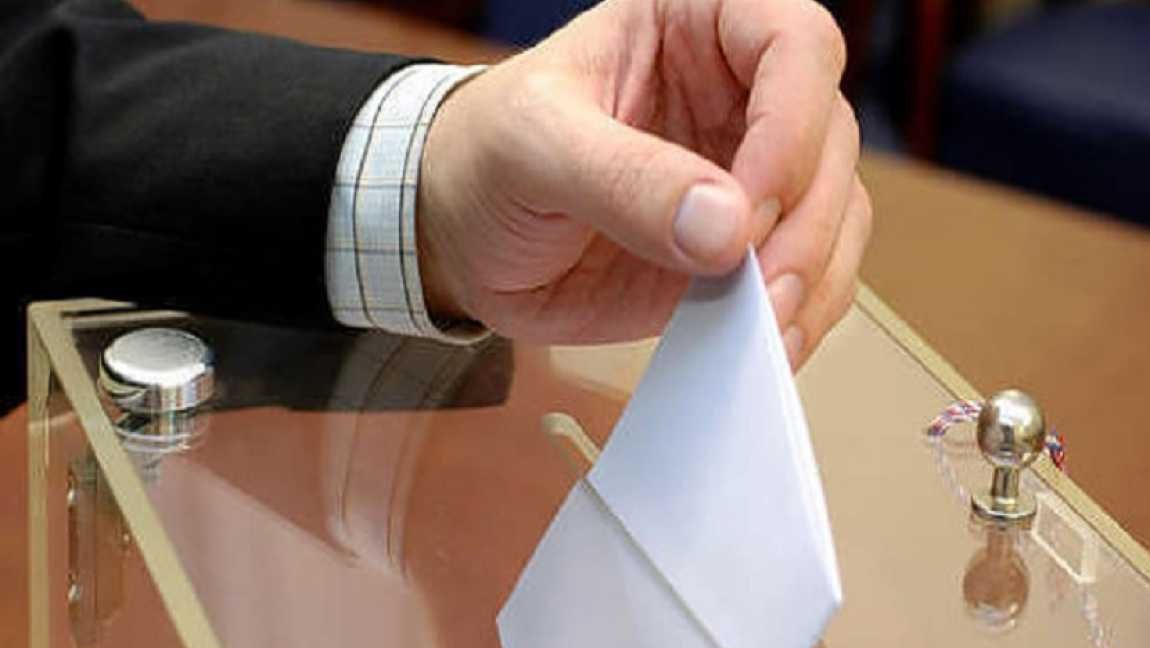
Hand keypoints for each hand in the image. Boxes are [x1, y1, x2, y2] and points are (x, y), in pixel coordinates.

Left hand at [418, 0, 871, 368]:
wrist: (460, 236)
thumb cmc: (484, 156)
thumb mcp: (532, 146)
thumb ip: (621, 178)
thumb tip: (724, 227)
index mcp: (693, 27)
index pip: (793, 42)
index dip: (792, 121)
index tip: (751, 199)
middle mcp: (738, 96)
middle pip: (830, 138)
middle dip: (806, 220)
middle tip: (759, 283)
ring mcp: (745, 178)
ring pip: (836, 212)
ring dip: (814, 275)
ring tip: (766, 329)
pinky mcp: (738, 251)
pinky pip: (806, 275)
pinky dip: (800, 314)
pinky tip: (768, 345)